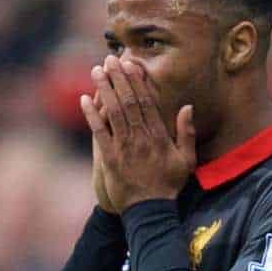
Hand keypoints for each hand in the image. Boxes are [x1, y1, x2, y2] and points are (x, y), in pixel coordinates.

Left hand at [80, 56, 195, 212]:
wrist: (150, 210)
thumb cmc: (168, 185)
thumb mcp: (186, 160)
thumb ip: (186, 133)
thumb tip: (187, 107)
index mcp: (159, 135)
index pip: (147, 101)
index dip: (138, 81)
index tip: (132, 64)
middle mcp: (141, 137)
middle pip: (129, 101)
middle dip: (119, 78)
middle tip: (110, 59)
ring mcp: (124, 147)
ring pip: (114, 112)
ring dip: (105, 89)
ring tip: (97, 70)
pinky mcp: (110, 158)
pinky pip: (99, 132)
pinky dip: (91, 114)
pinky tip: (84, 99)